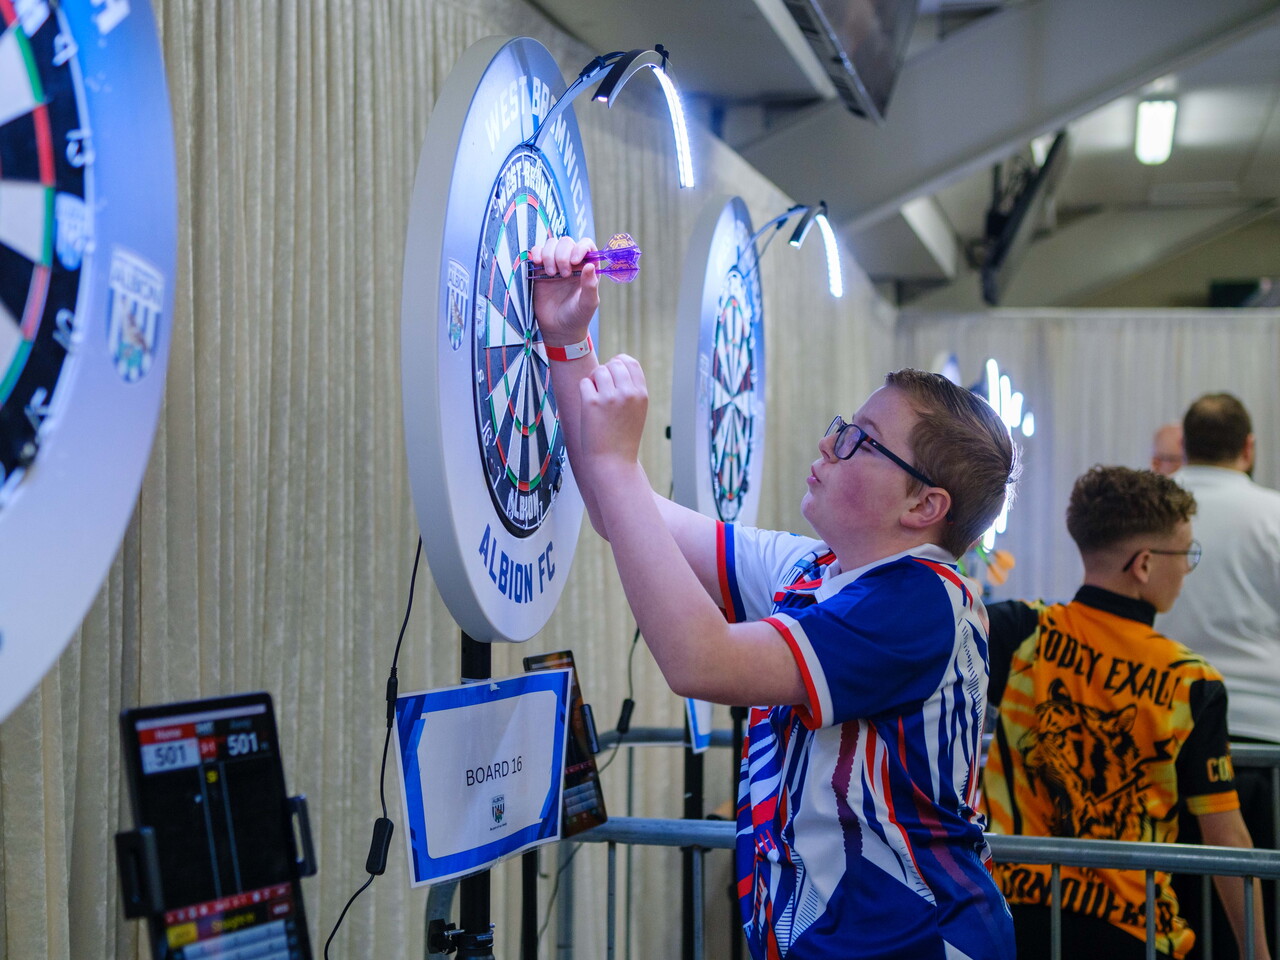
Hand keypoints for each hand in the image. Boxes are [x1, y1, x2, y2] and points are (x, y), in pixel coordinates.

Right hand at [530, 236, 599, 345]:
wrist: (559, 329)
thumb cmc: (577, 316)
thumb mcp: (588, 303)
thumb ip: (590, 286)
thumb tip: (590, 265)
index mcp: (587, 267)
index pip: (586, 245)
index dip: (580, 248)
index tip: (574, 261)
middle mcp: (572, 262)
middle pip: (566, 242)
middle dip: (562, 255)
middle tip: (563, 274)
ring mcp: (555, 264)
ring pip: (551, 244)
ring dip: (549, 255)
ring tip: (551, 274)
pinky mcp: (540, 269)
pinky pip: (536, 251)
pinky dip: (535, 253)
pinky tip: (537, 264)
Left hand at [579, 354, 647, 475]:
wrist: (613, 462)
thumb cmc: (622, 438)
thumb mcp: (637, 411)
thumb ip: (631, 388)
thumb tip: (616, 363)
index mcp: (641, 394)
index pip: (631, 363)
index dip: (619, 363)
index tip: (612, 373)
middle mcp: (628, 393)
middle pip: (613, 364)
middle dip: (605, 372)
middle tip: (601, 389)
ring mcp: (610, 398)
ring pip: (598, 371)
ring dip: (594, 381)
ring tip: (595, 397)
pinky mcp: (592, 403)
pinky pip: (584, 383)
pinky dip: (584, 391)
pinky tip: (589, 405)